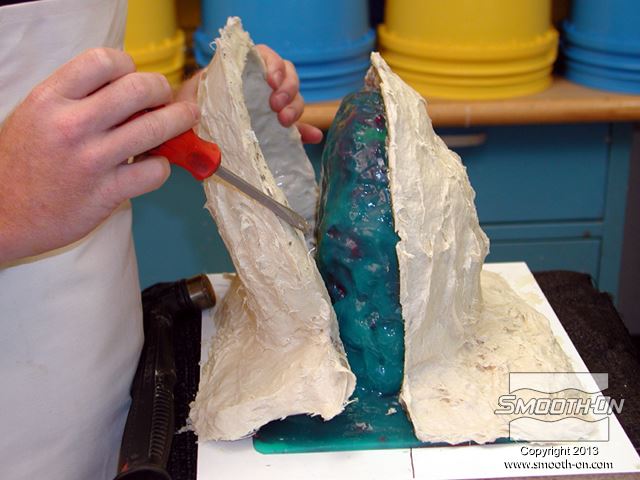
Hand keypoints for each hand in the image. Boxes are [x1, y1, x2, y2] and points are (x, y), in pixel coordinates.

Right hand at [0, 48, 199, 263]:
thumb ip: (75, 98)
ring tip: (187, 118)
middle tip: (167, 97)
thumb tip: (127, 87)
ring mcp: (91, 160)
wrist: (3, 215)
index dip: (129, 66)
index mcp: (50, 99)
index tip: (133, 77)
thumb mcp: (37, 116)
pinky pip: (154, 172)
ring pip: (155, 128)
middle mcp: (71, 125)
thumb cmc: (23, 163)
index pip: (103, 61)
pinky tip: (155, 166)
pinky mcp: (106, 193)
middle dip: (162, 89)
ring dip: (180, 120)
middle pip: (138, 89)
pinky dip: (163, 167)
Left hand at [175, 44, 322, 144]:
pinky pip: (296, 126)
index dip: (273, 64)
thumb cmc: (184, 115)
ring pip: (293, 97)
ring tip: (285, 122)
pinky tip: (312, 138)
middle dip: (288, 88)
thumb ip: (193, 102)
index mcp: (238, 73)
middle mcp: (257, 86)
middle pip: (286, 75)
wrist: (187, 137)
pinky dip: (306, 130)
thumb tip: (198, 114)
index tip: (271, 81)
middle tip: (276, 105)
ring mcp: (268, 107)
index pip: (264, 56)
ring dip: (296, 107)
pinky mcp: (274, 128)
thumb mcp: (186, 103)